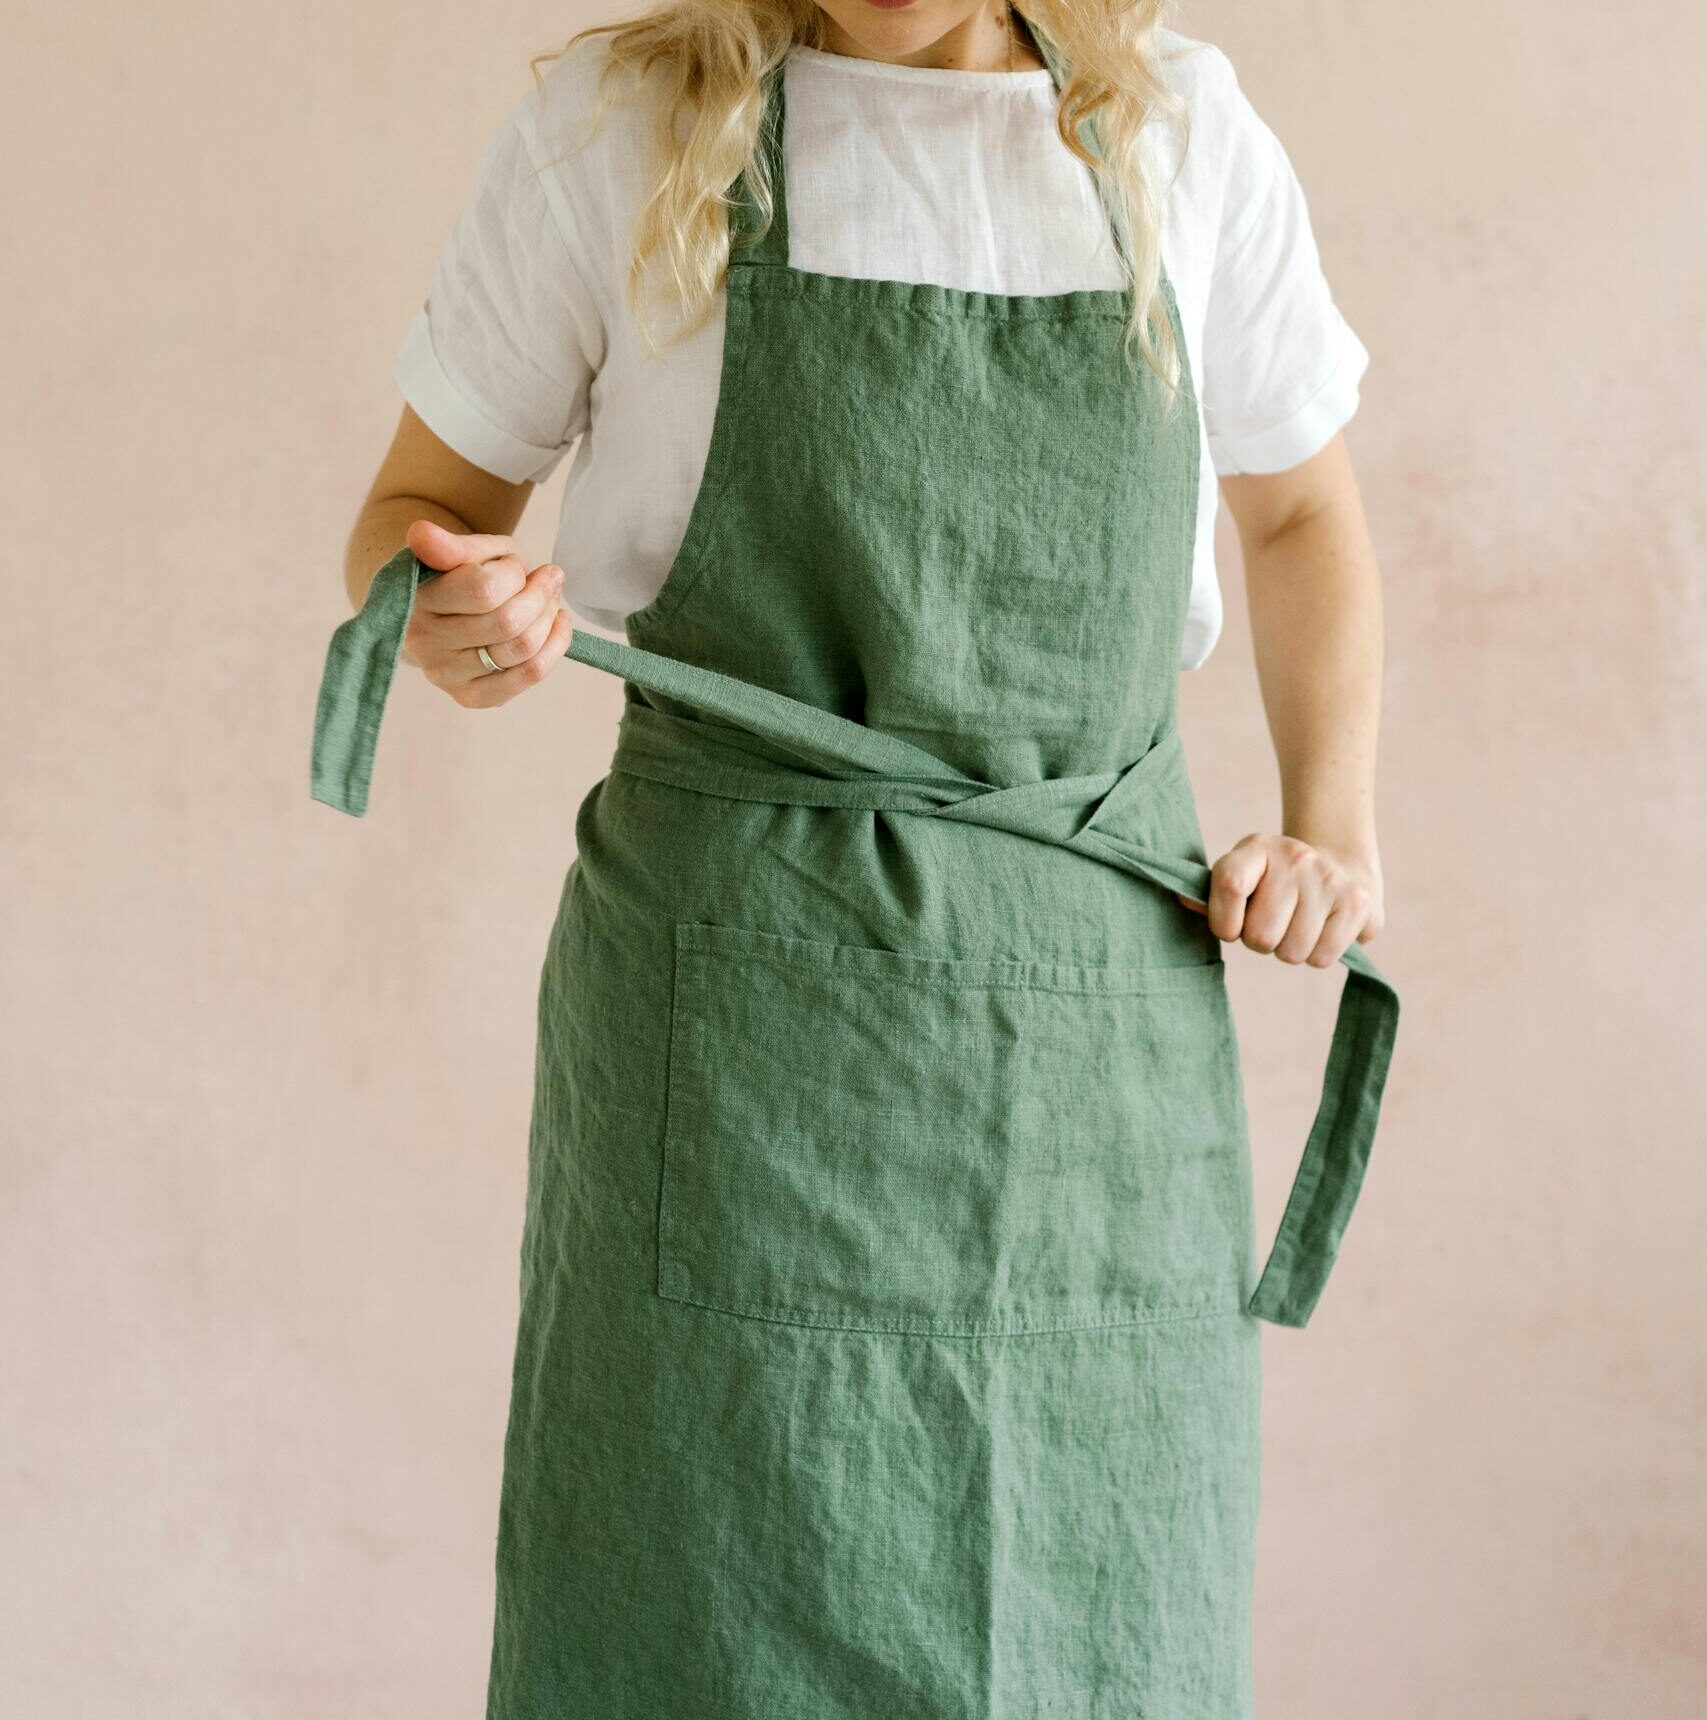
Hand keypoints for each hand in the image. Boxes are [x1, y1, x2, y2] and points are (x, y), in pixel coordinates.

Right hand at [398, 519, 572, 706]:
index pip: (485, 590)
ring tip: (549, 602)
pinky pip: (528, 675)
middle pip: (508, 623)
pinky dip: (555, 647)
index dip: (513, 573)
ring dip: (548, 619)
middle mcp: (423, 641)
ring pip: (522, 649)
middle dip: (539, 596)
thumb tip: (420, 532)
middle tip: (545, 580)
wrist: (447, 612)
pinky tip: (556, 625)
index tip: (515, 565)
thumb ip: (451, 545)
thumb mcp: (465, 550)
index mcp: (417, 598)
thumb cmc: (462, 575)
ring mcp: (444, 675)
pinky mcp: (469, 697)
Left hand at [1179, 834, 1383, 967]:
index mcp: (1257, 847)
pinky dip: (1317, 954)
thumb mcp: (1242, 876)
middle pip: (1260, 936)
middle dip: (1261, 942)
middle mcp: (1294, 857)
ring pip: (1292, 953)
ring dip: (1289, 950)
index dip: (1223, 921)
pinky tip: (1321, 930)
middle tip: (1273, 924)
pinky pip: (1322, 957)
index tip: (1231, 927)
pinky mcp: (1357, 903)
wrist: (1341, 866)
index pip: (1229, 884)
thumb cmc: (1274, 882)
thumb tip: (1184, 901)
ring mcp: (1329, 878)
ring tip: (1298, 925)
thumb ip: (1213, 894)